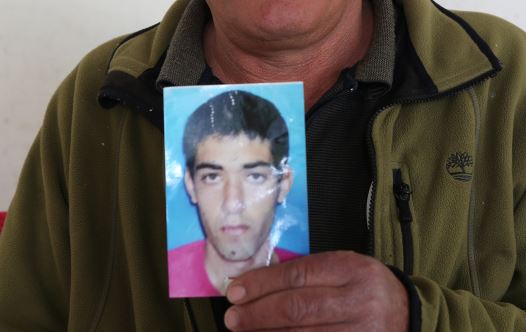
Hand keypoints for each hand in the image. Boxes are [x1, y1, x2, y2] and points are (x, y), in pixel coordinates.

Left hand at [224, 251, 408, 330]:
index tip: (237, 290)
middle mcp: (358, 300)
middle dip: (258, 313)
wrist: (405, 314)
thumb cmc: (365, 287)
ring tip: (245, 330)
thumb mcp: (343, 268)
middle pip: (298, 308)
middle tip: (234, 317)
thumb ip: (307, 273)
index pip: (298, 275)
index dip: (262, 284)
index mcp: (352, 269)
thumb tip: (258, 283)